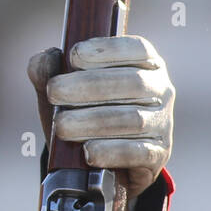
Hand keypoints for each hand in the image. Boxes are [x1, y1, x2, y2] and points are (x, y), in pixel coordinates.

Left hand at [27, 35, 173, 198]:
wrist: (99, 161)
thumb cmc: (81, 111)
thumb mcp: (63, 88)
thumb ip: (49, 69)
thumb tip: (48, 57)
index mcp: (144, 63)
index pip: (137, 49)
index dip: (107, 50)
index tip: (73, 56)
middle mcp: (160, 89)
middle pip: (133, 82)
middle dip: (90, 86)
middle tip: (54, 92)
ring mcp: (163, 122)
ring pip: (133, 119)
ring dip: (93, 121)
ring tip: (62, 126)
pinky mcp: (159, 154)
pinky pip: (139, 152)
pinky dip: (111, 151)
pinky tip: (88, 152)